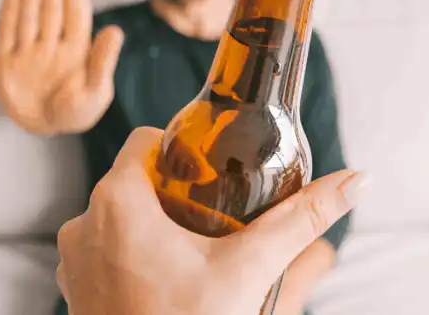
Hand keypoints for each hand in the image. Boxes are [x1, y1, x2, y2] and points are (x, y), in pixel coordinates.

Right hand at [0, 0, 124, 134]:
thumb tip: (116, 31)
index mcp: (76, 49)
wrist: (44, 130)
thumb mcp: (96, 92)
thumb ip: (103, 61)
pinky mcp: (5, 63)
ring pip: (29, 16)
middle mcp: (52, 45)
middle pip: (51, 7)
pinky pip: (6, 35)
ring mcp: (28, 52)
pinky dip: (8, 16)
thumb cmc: (76, 113)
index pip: (75, 13)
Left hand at [56, 127, 367, 314]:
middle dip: (173, 191)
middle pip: (134, 179)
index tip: (211, 172)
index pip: (145, 140)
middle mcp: (83, 223)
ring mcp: (72, 258)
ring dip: (151, 223)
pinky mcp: (73, 287)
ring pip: (117, 216)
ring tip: (193, 248)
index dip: (181, 149)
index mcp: (116, 202)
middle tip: (213, 214)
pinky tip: (166, 277)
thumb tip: (356, 181)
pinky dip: (131, 254)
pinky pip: (103, 250)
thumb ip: (301, 219)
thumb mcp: (250, 269)